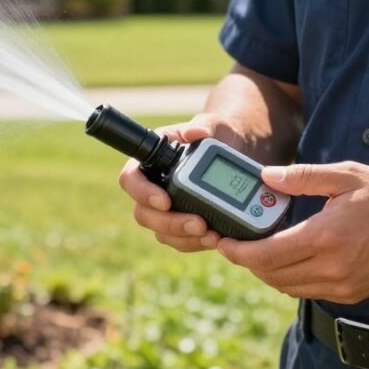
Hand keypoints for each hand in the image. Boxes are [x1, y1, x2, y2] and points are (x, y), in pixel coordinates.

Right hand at [118, 114, 242, 252]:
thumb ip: (205, 125)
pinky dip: (196, 243)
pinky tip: (216, 239)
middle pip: (144, 213)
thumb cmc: (217, 135)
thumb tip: (197, 132)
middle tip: (199, 224)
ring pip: (162, 232)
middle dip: (170, 223)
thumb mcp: (214, 125)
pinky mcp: (181, 225)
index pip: (131, 179)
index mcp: (151, 161)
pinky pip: (180, 241)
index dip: (142, 193)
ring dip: (185, 237)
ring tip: (212, 235)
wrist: (237, 154)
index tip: (165, 201)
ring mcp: (165, 210)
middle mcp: (152, 187)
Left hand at [217, 162, 368, 302]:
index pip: (266, 254)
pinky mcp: (352, 294)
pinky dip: (290, 278)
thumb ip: (302, 176)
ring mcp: (343, 286)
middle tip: (233, 243)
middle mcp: (332, 268)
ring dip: (267, 272)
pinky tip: (288, 257)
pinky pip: (308, 291)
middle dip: (247, 261)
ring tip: (256, 248)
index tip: (222, 241)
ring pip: (287, 287)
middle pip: (271, 275)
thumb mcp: (346, 175)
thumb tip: (265, 177)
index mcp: (326, 237)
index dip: (238, 251)